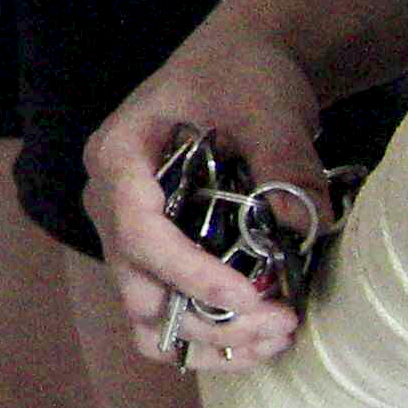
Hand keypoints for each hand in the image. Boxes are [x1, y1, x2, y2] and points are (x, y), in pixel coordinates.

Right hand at [89, 19, 331, 367]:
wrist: (238, 68)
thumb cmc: (239, 76)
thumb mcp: (266, 105)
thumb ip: (283, 159)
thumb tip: (298, 226)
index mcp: (117, 158)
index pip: (138, 233)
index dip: (191, 274)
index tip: (252, 297)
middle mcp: (109, 205)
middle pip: (138, 287)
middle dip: (209, 318)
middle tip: (282, 321)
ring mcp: (128, 235)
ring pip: (148, 316)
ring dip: (209, 339)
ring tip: (277, 335)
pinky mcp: (157, 254)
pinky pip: (167, 314)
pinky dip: (208, 338)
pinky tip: (260, 336)